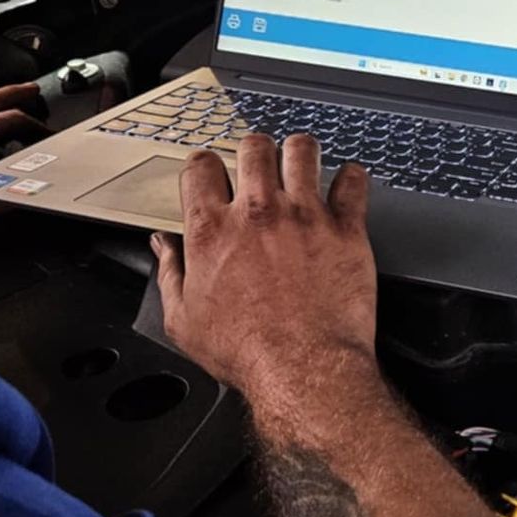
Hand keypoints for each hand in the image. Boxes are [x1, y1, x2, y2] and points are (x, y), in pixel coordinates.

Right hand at [151, 134, 375, 391]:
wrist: (302, 370)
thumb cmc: (247, 351)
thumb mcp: (184, 321)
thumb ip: (169, 274)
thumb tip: (162, 247)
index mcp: (212, 230)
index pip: (200, 165)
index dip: (206, 166)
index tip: (213, 175)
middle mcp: (257, 213)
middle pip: (253, 146)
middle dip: (255, 151)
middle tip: (261, 166)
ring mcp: (305, 216)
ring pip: (302, 149)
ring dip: (300, 153)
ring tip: (301, 164)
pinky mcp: (346, 228)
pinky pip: (354, 180)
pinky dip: (352, 178)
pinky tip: (347, 185)